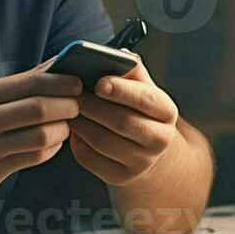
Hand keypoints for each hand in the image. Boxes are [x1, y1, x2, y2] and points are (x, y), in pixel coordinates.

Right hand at [0, 62, 81, 207]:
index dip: (61, 82)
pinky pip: (34, 158)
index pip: (30, 81)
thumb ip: (13, 89)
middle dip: (68, 106)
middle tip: (79, 106)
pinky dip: (51, 150)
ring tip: (65, 128)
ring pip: (42, 135)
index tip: (78, 82)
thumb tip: (54, 66)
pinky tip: (51, 146)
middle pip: (39, 107)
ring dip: (63, 131)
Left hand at [69, 58, 180, 188]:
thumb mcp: (142, 88)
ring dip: (80, 122)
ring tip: (68, 108)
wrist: (148, 149)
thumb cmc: (139, 109)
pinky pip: (90, 159)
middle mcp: (160, 139)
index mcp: (166, 111)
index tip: (99, 82)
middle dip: (93, 106)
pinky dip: (76, 142)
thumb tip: (116, 56)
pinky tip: (73, 129)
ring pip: (102, 141)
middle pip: (121, 122)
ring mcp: (142, 162)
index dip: (121, 90)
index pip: (145, 99)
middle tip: (72, 93)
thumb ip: (131, 70)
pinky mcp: (121, 177)